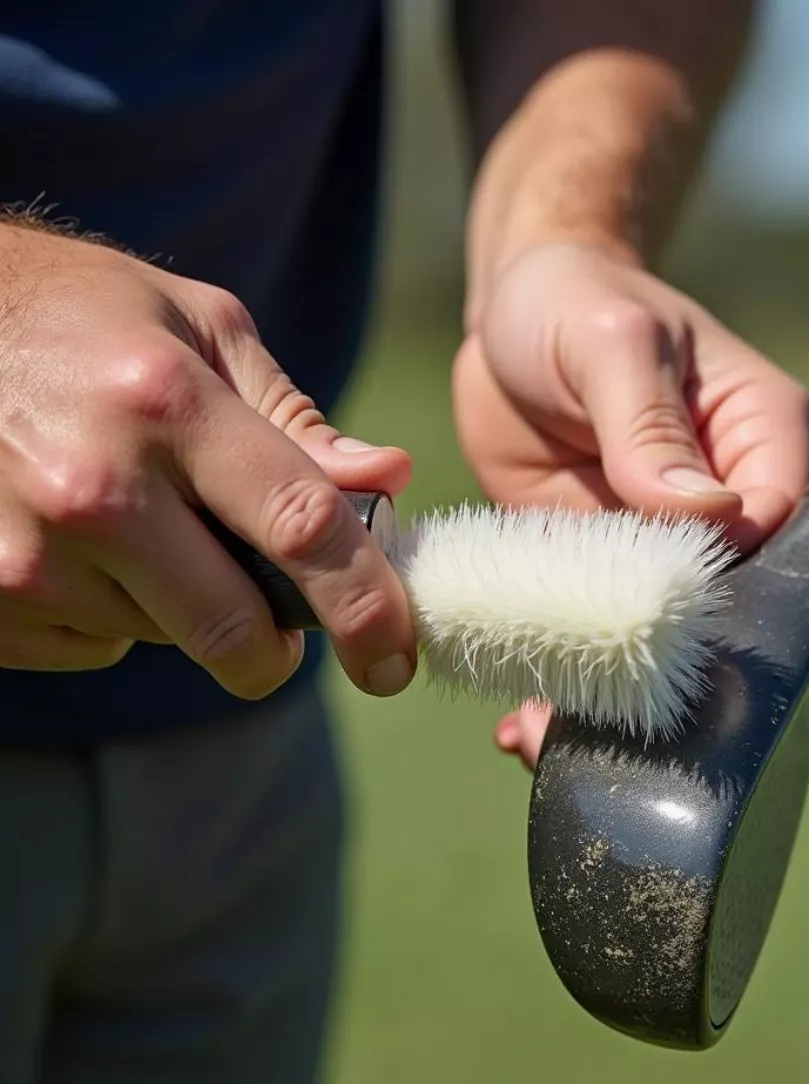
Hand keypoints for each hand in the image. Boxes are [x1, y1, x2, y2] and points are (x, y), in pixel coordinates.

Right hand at [0, 223, 416, 697]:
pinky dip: (112, 612)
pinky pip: (93, 646)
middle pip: (235, 629)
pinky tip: (78, 541)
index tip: (394, 660)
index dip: (368, 607)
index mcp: (165, 403)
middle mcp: (92, 488)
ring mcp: (23, 555)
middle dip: (277, 648)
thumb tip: (388, 480)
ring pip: (164, 640)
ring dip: (183, 607)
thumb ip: (296, 419)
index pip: (301, 529)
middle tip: (283, 619)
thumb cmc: (82, 320)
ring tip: (143, 521)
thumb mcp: (199, 330)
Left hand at [453, 243, 808, 767]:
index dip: (730, 587)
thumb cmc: (576, 302)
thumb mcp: (610, 342)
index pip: (777, 532)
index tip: (667, 635)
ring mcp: (662, 545)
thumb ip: (648, 424)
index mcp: (764, 440)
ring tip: (548, 739)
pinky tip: (523, 719)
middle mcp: (727, 503)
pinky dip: (564, 679)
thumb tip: (703, 516)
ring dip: (609, 695)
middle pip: (725, 605)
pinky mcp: (602, 567)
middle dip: (673, 669)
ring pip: (656, 635)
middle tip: (610, 726)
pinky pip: (595, 632)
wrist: (513, 319)